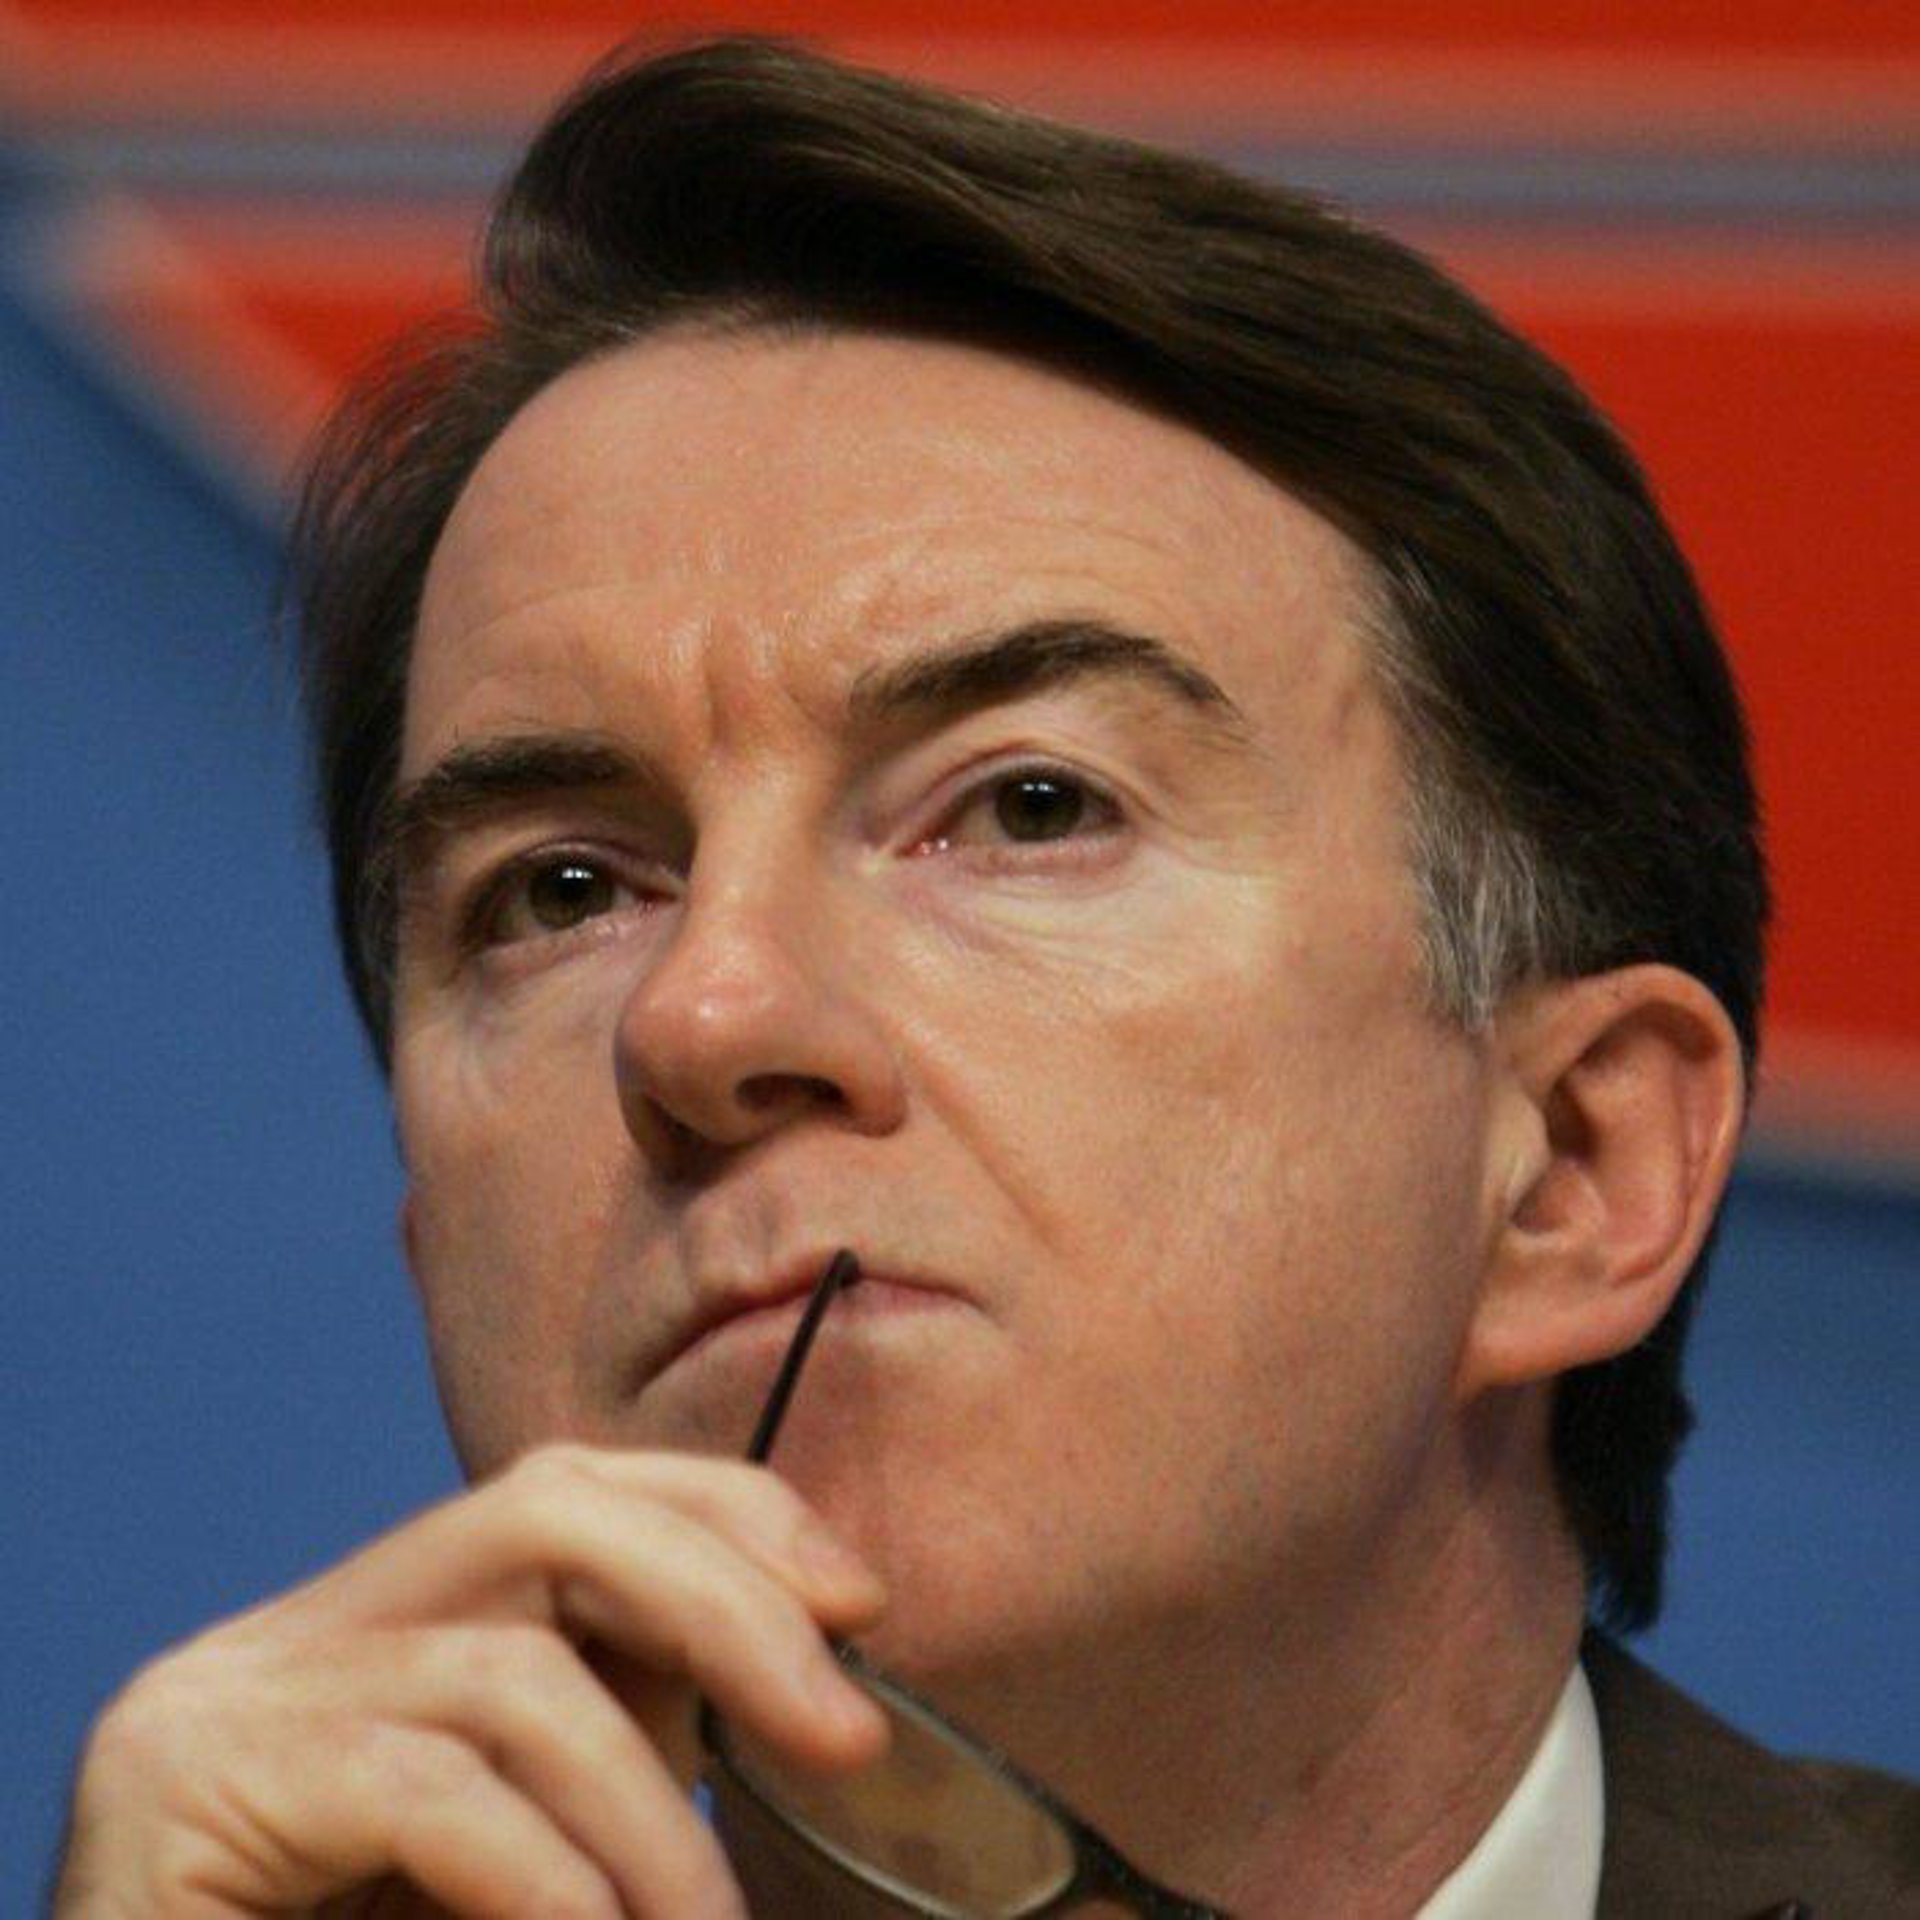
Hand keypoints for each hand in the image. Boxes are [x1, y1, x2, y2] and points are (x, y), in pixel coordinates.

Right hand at [51, 1444, 888, 1917]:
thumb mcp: (531, 1844)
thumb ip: (619, 1746)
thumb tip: (811, 1691)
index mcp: (373, 1632)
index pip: (569, 1490)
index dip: (729, 1515)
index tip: (860, 1599)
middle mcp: (289, 1636)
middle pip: (548, 1512)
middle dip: (729, 1602)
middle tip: (849, 1735)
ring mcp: (222, 1701)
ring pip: (511, 1673)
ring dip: (652, 1818)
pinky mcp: (182, 1789)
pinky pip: (429, 1790)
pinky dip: (551, 1877)